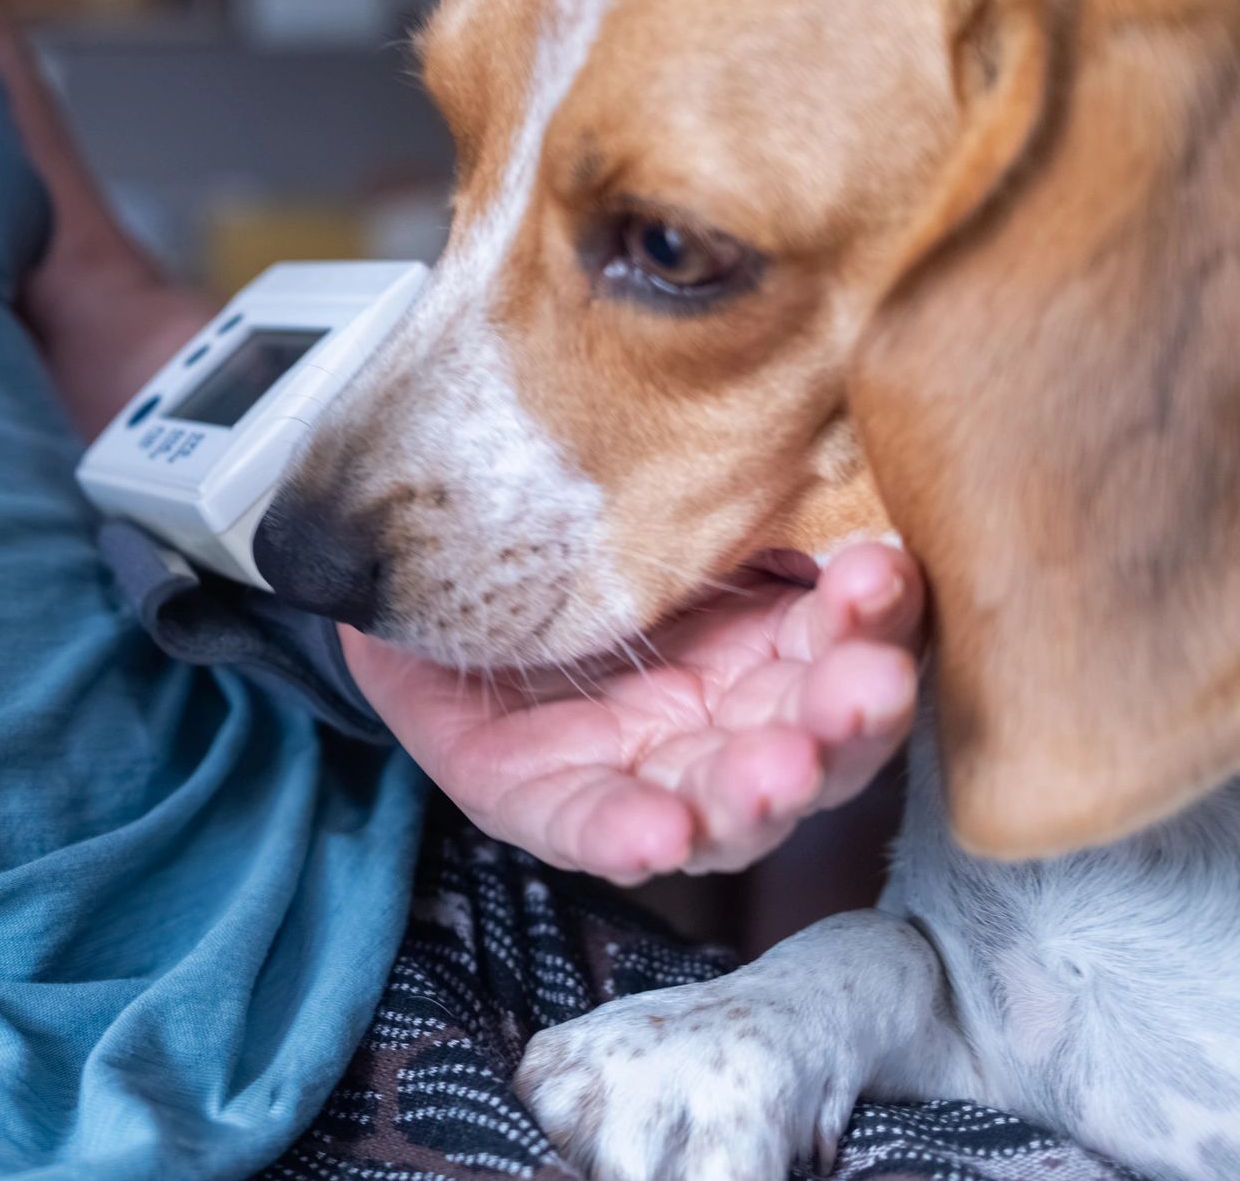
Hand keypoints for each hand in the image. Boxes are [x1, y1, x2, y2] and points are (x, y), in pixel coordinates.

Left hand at [344, 543, 924, 884]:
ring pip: (722, 805)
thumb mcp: (660, 506)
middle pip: (812, 743)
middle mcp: (720, 724)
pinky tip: (659, 833)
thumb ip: (746, 504)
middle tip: (867, 690)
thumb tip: (837, 471)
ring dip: (759, 792)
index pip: (846, 646)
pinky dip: (625, 834)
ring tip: (778, 770)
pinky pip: (586, 827)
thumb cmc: (561, 526)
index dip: (877, 622)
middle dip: (846, 722)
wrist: (420, 548)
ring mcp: (637, 772)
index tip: (884, 575)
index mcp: (765, 647)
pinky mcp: (541, 801)